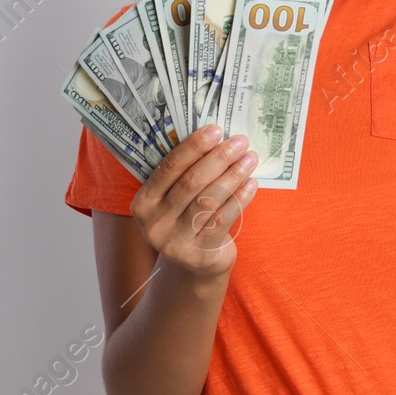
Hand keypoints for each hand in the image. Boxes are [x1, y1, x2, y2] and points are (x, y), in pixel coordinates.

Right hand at [130, 125, 259, 277]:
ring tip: (250, 159)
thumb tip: (215, 136)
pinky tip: (252, 183)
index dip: (194, 146)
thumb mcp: (175, 200)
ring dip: (233, 175)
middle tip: (240, 141)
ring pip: (208, 200)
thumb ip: (184, 174)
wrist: (195, 265)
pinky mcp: (199, 255)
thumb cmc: (188, 219)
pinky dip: (240, 199)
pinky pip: (223, 220)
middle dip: (218, 158)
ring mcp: (175, 242)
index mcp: (143, 203)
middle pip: (190, 182)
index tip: (216, 129)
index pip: (169, 167)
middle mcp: (154, 224)